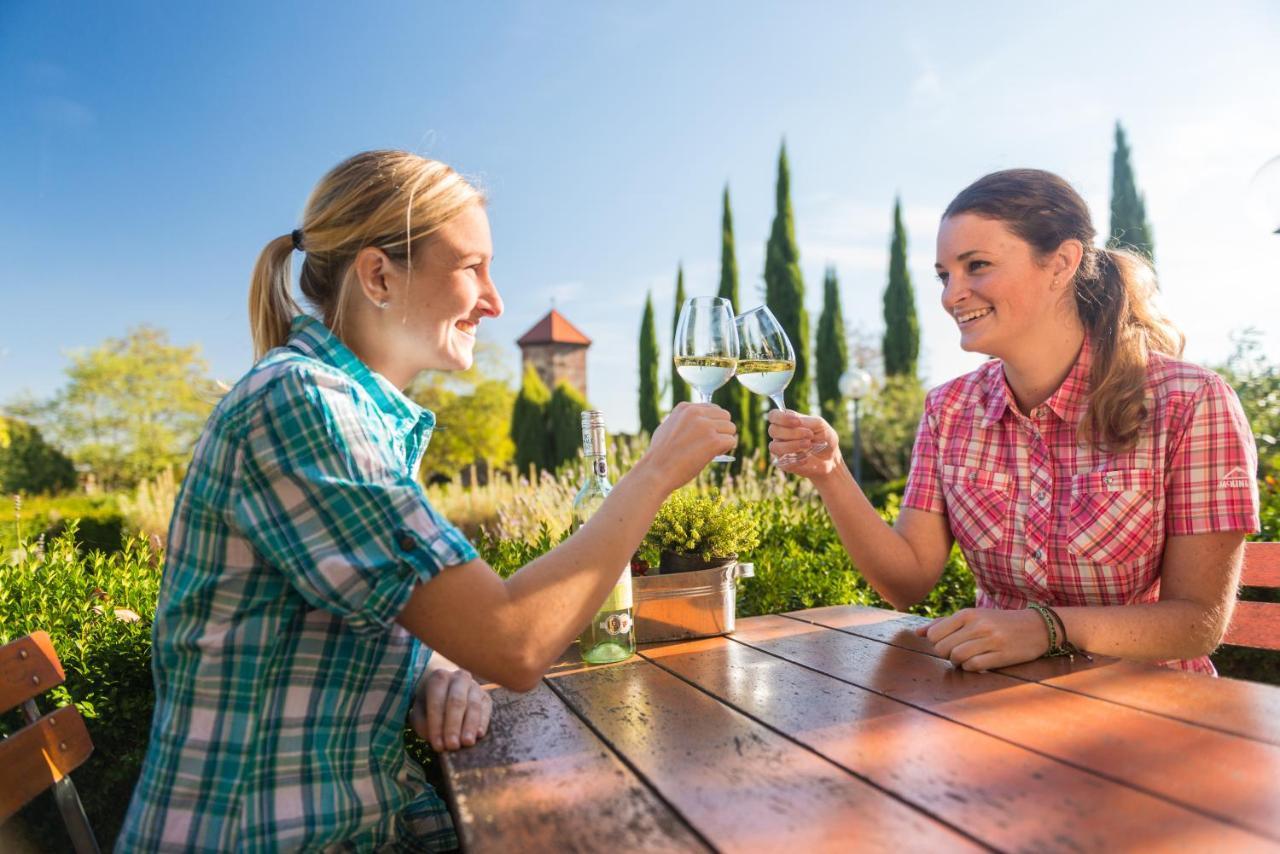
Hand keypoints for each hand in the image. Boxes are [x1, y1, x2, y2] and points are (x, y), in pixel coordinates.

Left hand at [410, 664, 491, 751]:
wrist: (446, 689)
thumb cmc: (429, 703)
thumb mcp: (420, 711)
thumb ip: (423, 723)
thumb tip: (437, 739)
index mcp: (438, 678)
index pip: (437, 701)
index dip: (437, 724)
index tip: (437, 745)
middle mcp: (458, 678)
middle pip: (456, 701)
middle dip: (454, 725)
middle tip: (452, 745)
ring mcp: (474, 686)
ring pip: (473, 705)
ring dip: (470, 726)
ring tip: (467, 743)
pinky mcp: (486, 697)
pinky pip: (486, 709)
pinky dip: (483, 722)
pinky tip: (479, 734)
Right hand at [642, 402, 736, 490]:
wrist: (656, 471)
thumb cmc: (660, 455)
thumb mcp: (667, 428)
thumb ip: (683, 422)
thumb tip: (699, 422)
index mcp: (685, 408)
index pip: (713, 408)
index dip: (712, 423)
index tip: (704, 436)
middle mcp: (696, 413)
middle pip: (725, 416)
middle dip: (721, 430)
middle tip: (709, 444)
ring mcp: (705, 426)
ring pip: (730, 428)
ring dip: (724, 440)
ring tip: (708, 450)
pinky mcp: (713, 440)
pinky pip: (731, 441)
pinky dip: (725, 450)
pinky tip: (712, 455)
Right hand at [766, 410, 841, 480]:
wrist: (830, 458)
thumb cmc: (823, 437)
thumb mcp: (819, 425)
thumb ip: (806, 421)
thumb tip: (795, 421)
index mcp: (786, 421)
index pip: (773, 415)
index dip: (782, 417)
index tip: (798, 421)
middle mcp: (780, 435)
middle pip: (773, 430)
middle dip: (792, 432)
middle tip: (810, 435)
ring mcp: (780, 449)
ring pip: (774, 446)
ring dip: (792, 445)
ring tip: (809, 445)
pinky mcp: (784, 463)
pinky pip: (783, 461)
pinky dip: (796, 459)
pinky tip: (807, 458)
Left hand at [915, 607, 1048, 671]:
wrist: (1037, 627)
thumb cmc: (999, 622)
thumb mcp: (973, 617)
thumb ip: (944, 623)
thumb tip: (917, 633)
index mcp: (968, 613)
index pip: (935, 634)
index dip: (937, 643)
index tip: (949, 644)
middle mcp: (978, 625)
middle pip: (943, 648)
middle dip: (946, 654)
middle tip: (958, 653)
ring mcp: (990, 640)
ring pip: (956, 657)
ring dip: (958, 662)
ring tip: (968, 658)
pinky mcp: (1002, 655)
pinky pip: (974, 666)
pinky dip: (971, 668)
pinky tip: (979, 662)